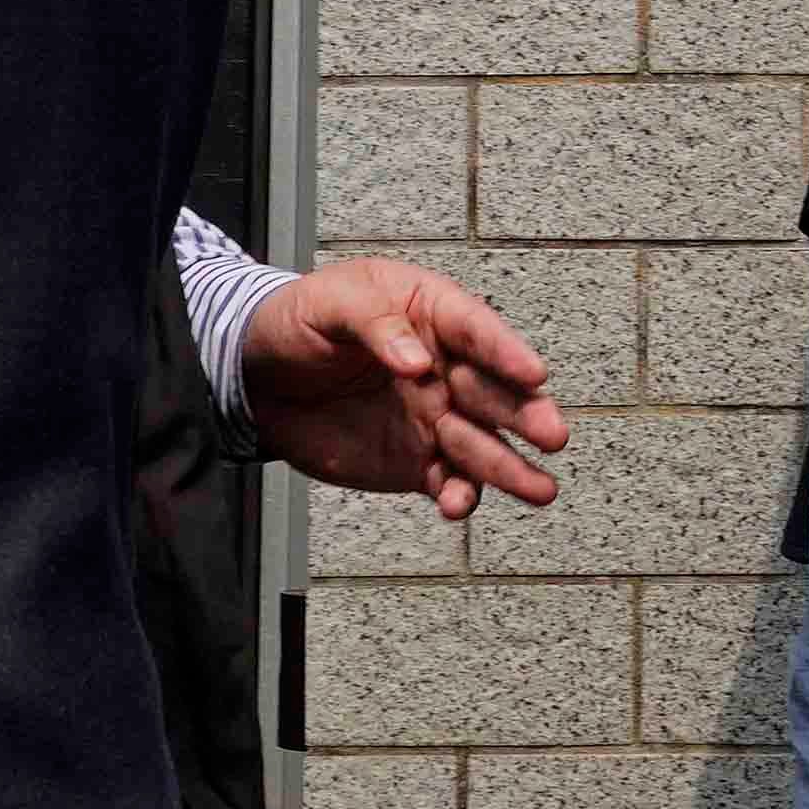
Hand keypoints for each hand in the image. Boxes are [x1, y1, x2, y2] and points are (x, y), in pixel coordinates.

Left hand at [238, 255, 573, 519]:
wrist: (255, 378)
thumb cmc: (298, 321)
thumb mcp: (330, 302)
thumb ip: (375, 323)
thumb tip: (415, 360)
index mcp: (431, 314)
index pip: (477, 331)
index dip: (506, 352)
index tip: (533, 374)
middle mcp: (445, 368)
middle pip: (494, 393)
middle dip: (525, 415)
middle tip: (552, 435)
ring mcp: (434, 418)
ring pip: (482, 445)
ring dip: (511, 467)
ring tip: (541, 490)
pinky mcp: (415, 461)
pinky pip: (446, 481)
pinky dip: (458, 496)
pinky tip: (460, 506)